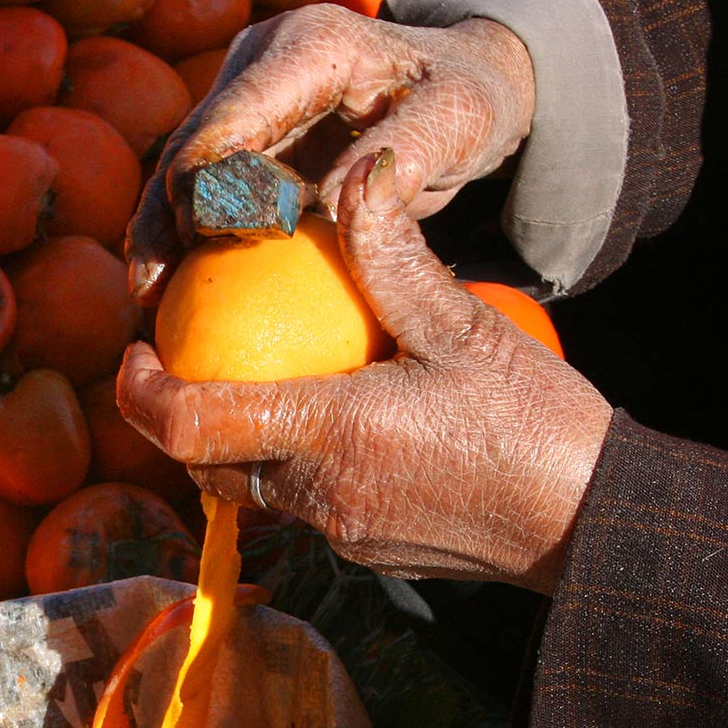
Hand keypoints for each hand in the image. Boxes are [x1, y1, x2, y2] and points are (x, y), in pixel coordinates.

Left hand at [117, 150, 611, 593]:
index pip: (190, 426)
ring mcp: (342, 534)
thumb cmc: (538, 422)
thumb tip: (353, 174)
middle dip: (174, 419)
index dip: (141, 393)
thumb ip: (393, 257)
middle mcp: (319, 497)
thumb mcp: (465, 326)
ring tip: (250, 378)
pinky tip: (327, 416)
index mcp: (329, 434)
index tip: (132, 352)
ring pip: (250, 490)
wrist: (596, 523)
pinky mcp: (368, 552)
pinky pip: (302, 506)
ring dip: (233, 443)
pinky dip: (288, 463)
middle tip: (179, 359)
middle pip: (205, 466)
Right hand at [127, 7, 535, 303]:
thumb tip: (341, 197)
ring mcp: (243, 95)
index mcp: (308, 46)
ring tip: (144, 303)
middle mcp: (259, 61)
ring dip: (159, 235)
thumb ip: (408, 151)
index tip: (198, 253)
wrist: (460, 77)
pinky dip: (185, 239)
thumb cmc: (465, 98)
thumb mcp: (460, 119)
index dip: (205, 189)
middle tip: (151, 297)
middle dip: (163, 221)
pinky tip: (169, 294)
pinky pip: (201, 191)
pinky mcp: (242, 132)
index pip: (233, 122)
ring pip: (180, 171)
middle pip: (189, 147)